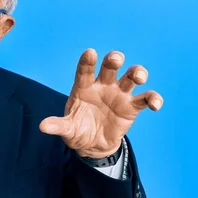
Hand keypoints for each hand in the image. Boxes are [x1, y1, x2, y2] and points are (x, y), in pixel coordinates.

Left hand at [39, 49, 162, 157]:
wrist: (92, 144)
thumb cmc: (77, 130)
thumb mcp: (66, 129)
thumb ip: (57, 126)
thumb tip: (42, 126)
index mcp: (83, 87)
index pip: (85, 70)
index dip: (87, 61)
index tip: (90, 53)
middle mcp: (102, 85)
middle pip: (110, 67)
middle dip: (114, 60)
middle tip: (116, 59)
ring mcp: (119, 94)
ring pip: (130, 77)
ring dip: (137, 72)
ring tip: (138, 76)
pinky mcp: (132, 106)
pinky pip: (146, 98)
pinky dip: (153, 98)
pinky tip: (155, 103)